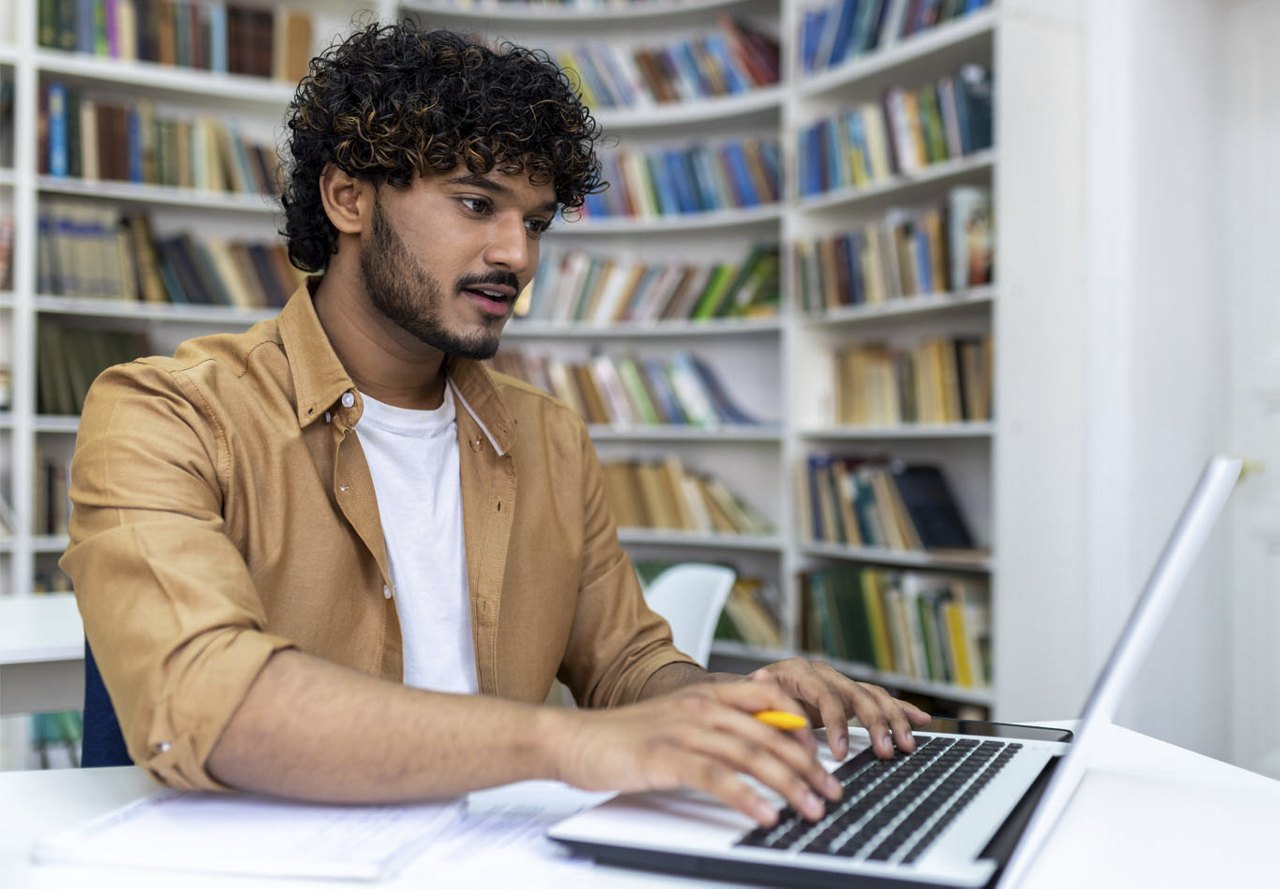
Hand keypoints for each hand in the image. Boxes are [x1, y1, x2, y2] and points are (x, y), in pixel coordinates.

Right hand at [550, 682, 841, 825]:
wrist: (573, 739)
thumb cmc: (622, 738)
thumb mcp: (675, 722)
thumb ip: (713, 727)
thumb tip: (754, 747)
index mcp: (704, 694)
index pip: (770, 697)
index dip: (801, 724)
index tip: (821, 753)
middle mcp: (699, 706)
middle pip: (769, 733)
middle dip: (807, 766)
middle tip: (830, 792)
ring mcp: (683, 730)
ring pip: (750, 755)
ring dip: (787, 785)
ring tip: (810, 808)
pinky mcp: (666, 756)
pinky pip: (716, 777)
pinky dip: (746, 797)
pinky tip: (764, 815)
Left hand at [748, 658, 930, 760]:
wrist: (747, 692)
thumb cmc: (746, 700)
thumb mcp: (750, 703)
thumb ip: (765, 706)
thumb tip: (774, 705)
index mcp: (797, 672)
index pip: (824, 695)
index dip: (835, 723)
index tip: (841, 752)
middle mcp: (822, 673)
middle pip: (856, 694)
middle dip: (874, 724)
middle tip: (885, 751)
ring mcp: (837, 683)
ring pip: (873, 696)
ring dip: (893, 720)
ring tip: (905, 744)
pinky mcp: (848, 694)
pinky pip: (878, 699)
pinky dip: (900, 709)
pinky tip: (921, 720)